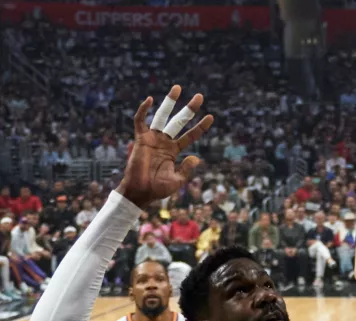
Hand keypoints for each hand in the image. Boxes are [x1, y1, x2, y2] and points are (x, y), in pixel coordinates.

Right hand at [118, 85, 212, 207]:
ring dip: (169, 102)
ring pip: (162, 116)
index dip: (200, 127)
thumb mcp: (178, 180)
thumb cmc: (158, 189)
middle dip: (189, 109)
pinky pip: (140, 121)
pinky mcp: (141, 139)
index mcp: (174, 150)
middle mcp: (164, 141)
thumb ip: (187, 169)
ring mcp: (153, 139)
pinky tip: (149, 99)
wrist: (141, 193)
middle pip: (179, 121)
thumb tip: (196, 157)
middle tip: (200, 96)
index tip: (211, 116)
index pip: (190, 135)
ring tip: (177, 88)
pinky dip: (143, 110)